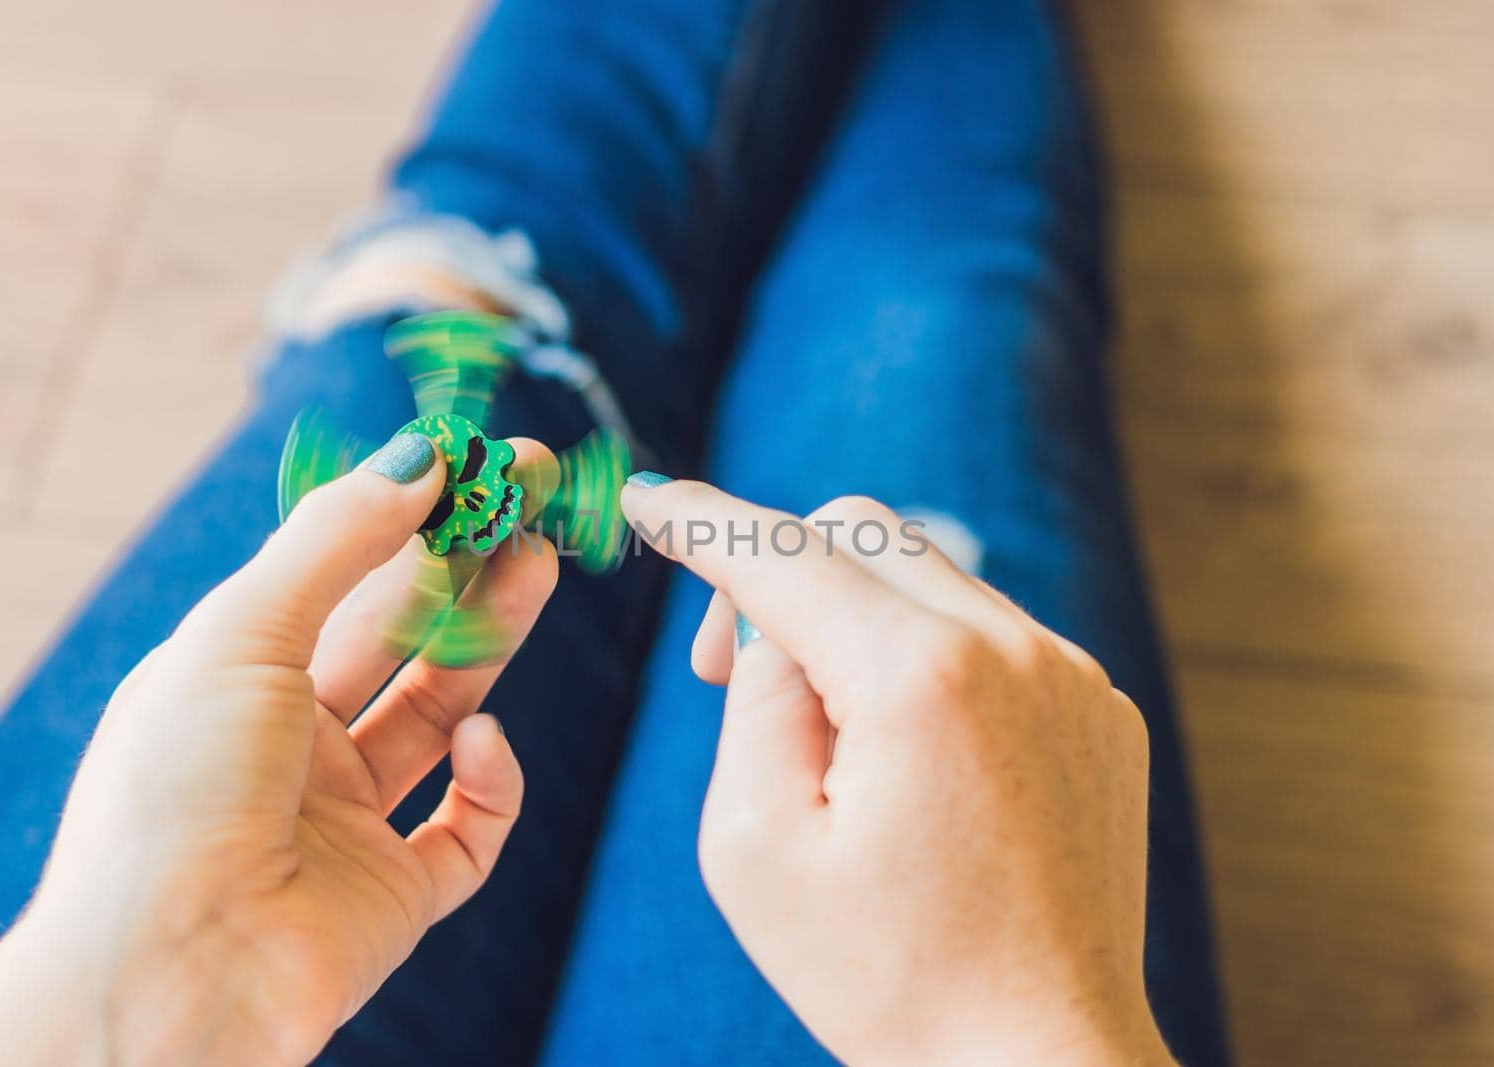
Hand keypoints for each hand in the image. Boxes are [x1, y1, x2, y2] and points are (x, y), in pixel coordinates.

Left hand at [0, 434, 557, 1066]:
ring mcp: (345, 824)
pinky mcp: (395, 896)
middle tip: (533, 505)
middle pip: (401, 641)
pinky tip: (482, 741)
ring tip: (540, 568)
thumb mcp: (243, 632)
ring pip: (443, 717)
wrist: (166, 976)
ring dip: (493, 643)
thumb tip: (420, 456)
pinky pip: (467, 829)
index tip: (482, 465)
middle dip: (467, 569)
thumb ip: (338, 541)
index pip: (339, 581)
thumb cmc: (175, 790)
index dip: (412, 519)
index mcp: (236, 683)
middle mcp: (290, 749)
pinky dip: (489, 781)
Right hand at [621, 481, 1173, 1066]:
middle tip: (726, 673)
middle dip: (778, 572)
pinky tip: (914, 761)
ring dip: (855, 618)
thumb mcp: (755, 847)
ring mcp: (1071, 674)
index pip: (782, 553)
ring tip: (830, 736)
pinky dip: (928, 658)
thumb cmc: (884, 974)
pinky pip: (991, 634)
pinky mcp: (1102, 708)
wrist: (1036, 1058)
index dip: (701, 520)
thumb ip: (753, 700)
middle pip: (860, 528)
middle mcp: (1012, 649)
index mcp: (916, 678)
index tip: (646, 500)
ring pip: (927, 574)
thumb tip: (777, 620)